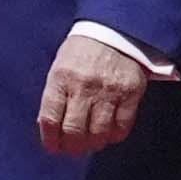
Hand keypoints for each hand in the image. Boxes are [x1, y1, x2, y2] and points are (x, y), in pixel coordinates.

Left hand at [37, 34, 155, 158]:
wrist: (115, 30)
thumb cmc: (82, 51)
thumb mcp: (60, 66)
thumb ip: (55, 94)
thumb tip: (50, 127)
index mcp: (61, 78)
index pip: (50, 118)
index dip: (50, 139)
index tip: (53, 147)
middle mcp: (84, 86)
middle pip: (74, 130)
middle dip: (72, 147)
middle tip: (73, 149)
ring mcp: (108, 91)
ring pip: (98, 132)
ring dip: (93, 144)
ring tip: (91, 143)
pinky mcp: (130, 94)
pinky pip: (122, 126)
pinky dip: (114, 136)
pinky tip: (109, 134)